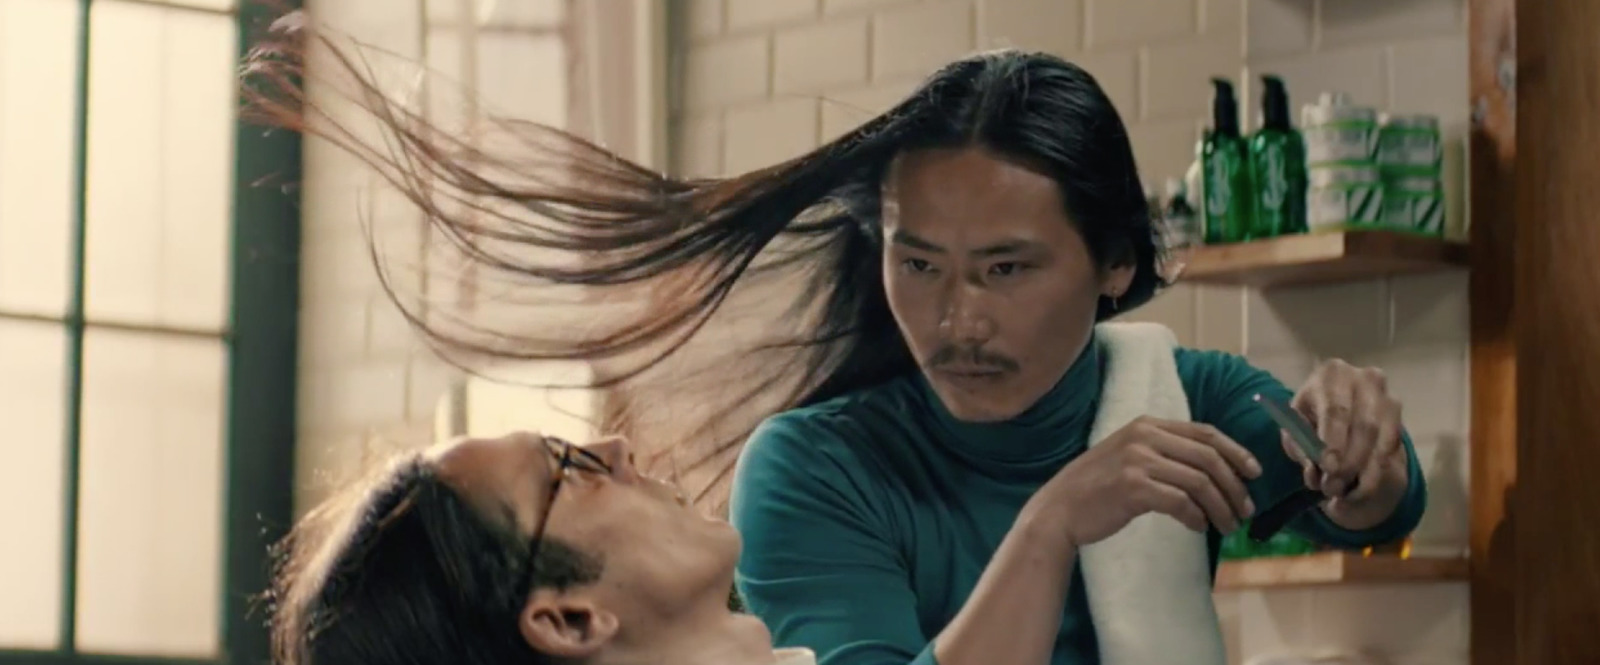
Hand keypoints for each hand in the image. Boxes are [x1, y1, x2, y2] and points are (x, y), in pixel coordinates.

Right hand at [1033, 417, 1262, 547]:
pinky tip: (1199, 527)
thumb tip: (1213, 471)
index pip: (1205, 432)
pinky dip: (1197, 517)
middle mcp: (1144, 437)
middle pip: (1209, 457)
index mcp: (1147, 425)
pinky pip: (1181, 503)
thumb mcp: (1130, 456)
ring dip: (1221, 507)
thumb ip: (1164, 454)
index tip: (1254, 472)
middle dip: (1234, 485)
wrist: (1060, 509)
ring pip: (1200, 482)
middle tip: (1245, 509)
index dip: (1236, 452)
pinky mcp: (1133, 488)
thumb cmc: (1097, 488)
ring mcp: (1138, 461)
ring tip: (1228, 524)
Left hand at [1289, 359, 1408, 511]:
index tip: (1328, 467)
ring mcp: (1386, 396)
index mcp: (1331, 375)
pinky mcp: (1397, 416)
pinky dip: (1376, 471)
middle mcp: (1364, 379)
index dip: (1333, 441)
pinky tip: (1360, 488)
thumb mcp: (1295, 425)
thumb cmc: (1310, 414)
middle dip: (1349, 461)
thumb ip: (1301, 448)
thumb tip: (1315, 476)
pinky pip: (1391, 447)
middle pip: (1364, 426)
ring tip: (1343, 493)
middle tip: (1332, 487)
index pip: (1336, 410)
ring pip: (1381, 439)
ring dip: (1364, 471)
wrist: (1338, 401)